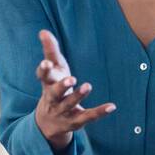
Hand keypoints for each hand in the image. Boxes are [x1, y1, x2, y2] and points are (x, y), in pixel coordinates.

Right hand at [34, 29, 115, 149]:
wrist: (48, 123)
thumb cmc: (53, 87)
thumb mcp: (53, 70)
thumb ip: (50, 51)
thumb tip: (43, 31)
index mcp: (47, 84)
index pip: (43, 76)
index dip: (44, 69)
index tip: (46, 63)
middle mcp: (53, 99)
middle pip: (55, 93)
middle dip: (62, 86)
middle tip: (71, 79)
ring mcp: (63, 111)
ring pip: (69, 104)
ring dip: (78, 96)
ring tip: (88, 86)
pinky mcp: (76, 121)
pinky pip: (87, 117)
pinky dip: (99, 112)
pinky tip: (112, 106)